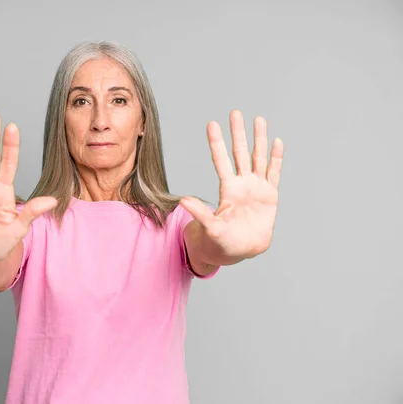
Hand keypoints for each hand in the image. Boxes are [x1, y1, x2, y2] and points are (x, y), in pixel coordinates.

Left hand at [180, 110, 283, 259]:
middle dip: (238, 133)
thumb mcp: (210, 228)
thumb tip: (183, 200)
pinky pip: (274, 173)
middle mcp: (241, 184)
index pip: (221, 161)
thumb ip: (200, 213)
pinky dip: (276, 158)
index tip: (212, 124)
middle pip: (239, 153)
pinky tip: (277, 141)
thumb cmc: (222, 241)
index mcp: (227, 189)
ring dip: (259, 139)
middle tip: (235, 112)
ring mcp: (256, 187)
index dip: (217, 143)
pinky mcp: (269, 195)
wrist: (241, 250)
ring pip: (258, 158)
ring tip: (258, 119)